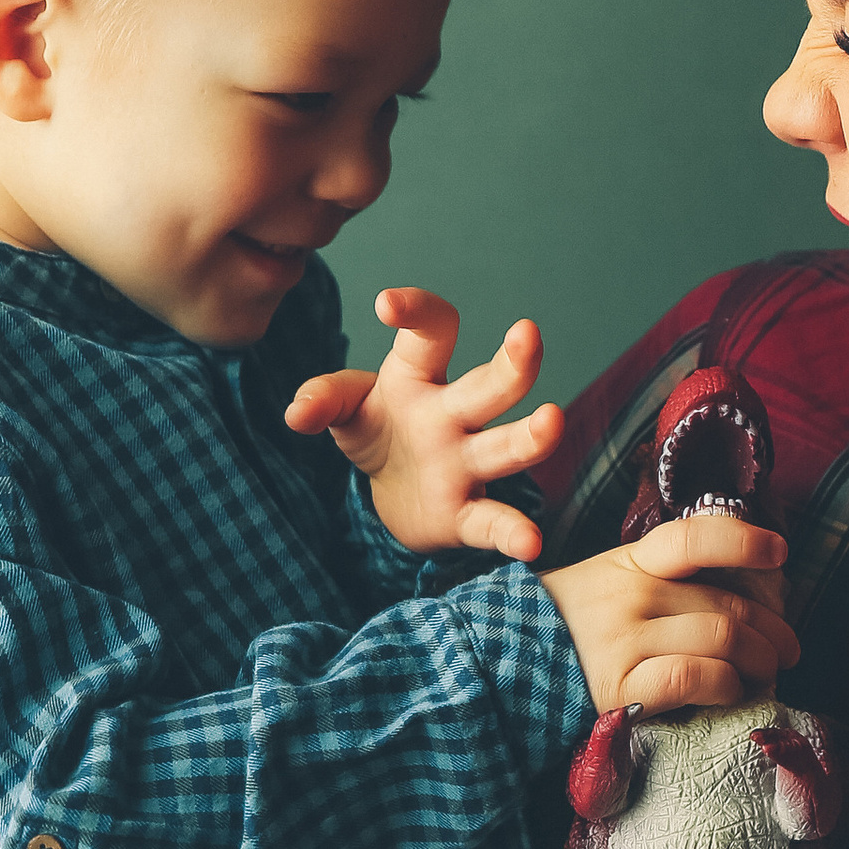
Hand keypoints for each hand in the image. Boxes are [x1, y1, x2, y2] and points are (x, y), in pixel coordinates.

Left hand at [285, 289, 564, 562]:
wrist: (394, 494)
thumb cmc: (376, 428)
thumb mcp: (346, 406)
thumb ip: (325, 398)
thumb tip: (298, 413)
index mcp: (420, 376)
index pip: (433, 331)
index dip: (417, 311)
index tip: (386, 305)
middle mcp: (453, 415)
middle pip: (489, 386)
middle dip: (511, 364)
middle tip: (526, 334)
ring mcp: (465, 464)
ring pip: (504, 447)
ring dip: (530, 437)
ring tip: (550, 421)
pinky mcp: (465, 514)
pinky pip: (492, 521)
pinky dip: (512, 532)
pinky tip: (530, 543)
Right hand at [542, 512, 800, 712]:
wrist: (498, 670)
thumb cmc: (566, 629)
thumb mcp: (605, 583)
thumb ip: (660, 580)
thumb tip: (737, 596)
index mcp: (631, 562)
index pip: (696, 538)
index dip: (746, 541)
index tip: (780, 554)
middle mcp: (631, 594)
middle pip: (728, 603)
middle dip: (773, 632)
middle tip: (787, 651)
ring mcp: (625, 639)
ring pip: (723, 638)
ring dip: (760, 662)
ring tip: (765, 676)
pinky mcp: (620, 687)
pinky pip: (696, 678)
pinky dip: (727, 687)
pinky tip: (730, 693)